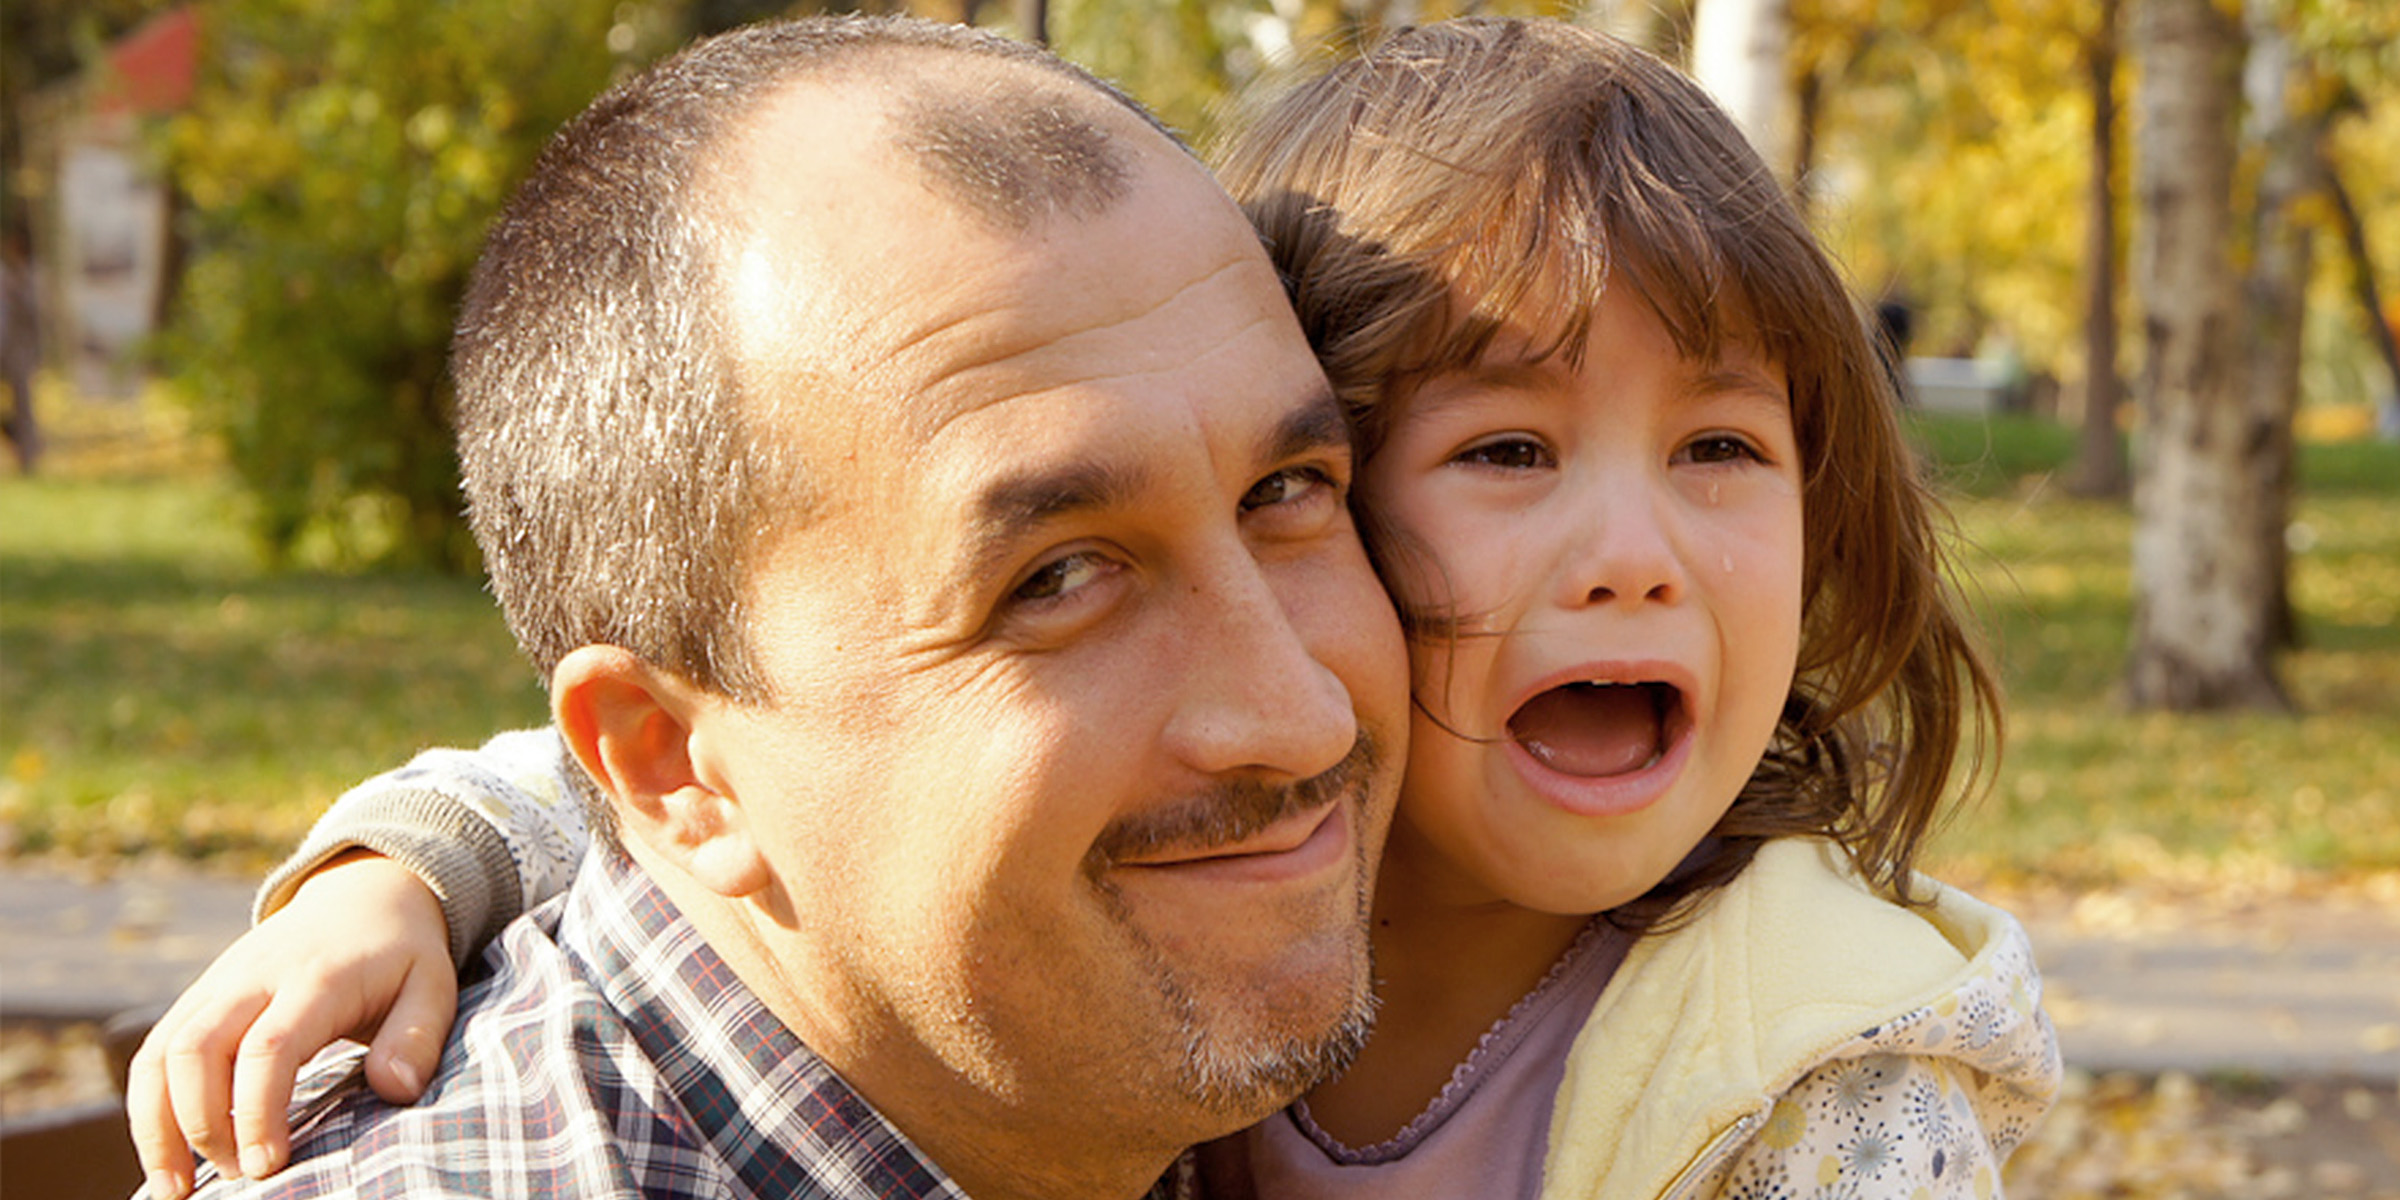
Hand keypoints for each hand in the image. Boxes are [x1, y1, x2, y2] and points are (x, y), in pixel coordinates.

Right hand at [125, 850, 457, 1198]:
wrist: (364, 894)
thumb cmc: (401, 955)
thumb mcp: (432, 985)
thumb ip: (417, 1037)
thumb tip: (396, 1090)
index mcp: (316, 977)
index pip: (270, 1046)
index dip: (258, 1110)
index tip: (267, 1166)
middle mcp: (254, 977)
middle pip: (198, 1049)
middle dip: (203, 1124)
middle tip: (235, 1178)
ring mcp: (218, 984)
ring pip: (161, 1052)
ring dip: (157, 1124)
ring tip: (175, 1188)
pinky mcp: (199, 996)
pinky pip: (154, 1051)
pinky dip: (148, 1106)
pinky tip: (166, 1154)